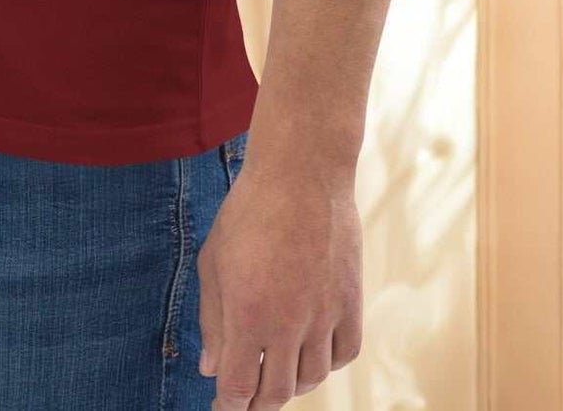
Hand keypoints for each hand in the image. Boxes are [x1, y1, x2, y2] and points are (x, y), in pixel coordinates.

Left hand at [195, 141, 362, 405]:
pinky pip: (344, 353)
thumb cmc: (249, 212)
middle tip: (248, 399)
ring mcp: (325, 315)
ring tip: (277, 374)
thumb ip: (212, 320)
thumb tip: (211, 369)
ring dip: (292, 384)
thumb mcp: (214, 262)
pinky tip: (311, 353)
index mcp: (248, 315)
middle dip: (258, 403)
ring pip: (312, 378)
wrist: (301, 174)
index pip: (239, 388)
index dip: (229, 406)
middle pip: (277, 392)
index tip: (223, 407)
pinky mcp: (351, 302)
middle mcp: (289, 323)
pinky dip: (326, 363)